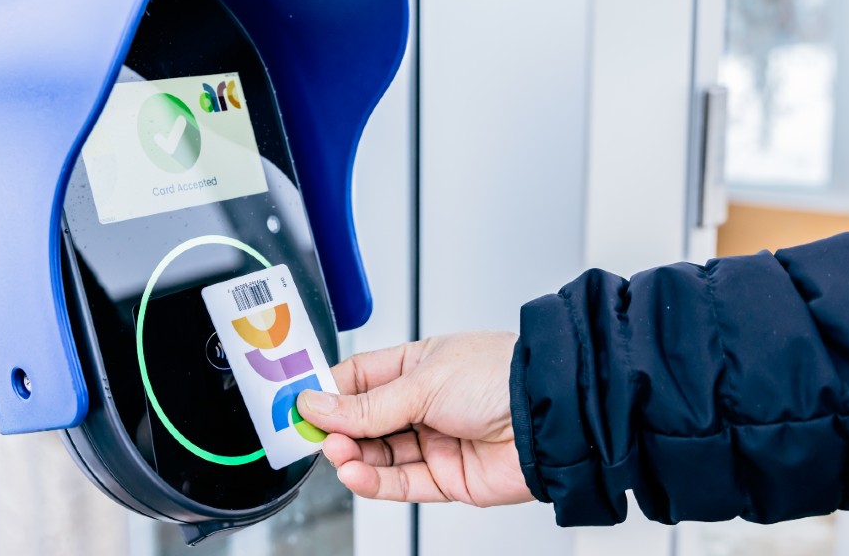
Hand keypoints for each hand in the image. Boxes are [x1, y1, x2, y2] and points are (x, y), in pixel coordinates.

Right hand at [296, 331, 532, 506]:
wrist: (549, 417)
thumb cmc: (500, 376)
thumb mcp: (422, 381)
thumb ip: (368, 404)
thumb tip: (317, 403)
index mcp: (418, 364)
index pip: (359, 379)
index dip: (328, 391)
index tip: (299, 401)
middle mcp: (424, 403)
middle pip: (364, 420)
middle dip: (337, 427)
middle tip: (310, 432)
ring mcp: (434, 441)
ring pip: (378, 454)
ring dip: (352, 455)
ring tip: (335, 451)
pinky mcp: (445, 478)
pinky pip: (400, 482)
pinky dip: (372, 480)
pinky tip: (353, 472)